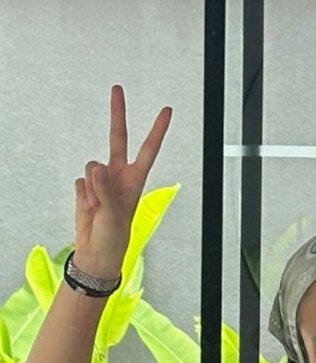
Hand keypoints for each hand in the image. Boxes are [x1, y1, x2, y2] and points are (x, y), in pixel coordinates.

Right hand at [74, 84, 172, 275]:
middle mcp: (119, 176)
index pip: (148, 150)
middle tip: (117, 88)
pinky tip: (88, 208)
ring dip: (90, 187)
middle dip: (117, 114)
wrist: (96, 251)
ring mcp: (102, 180)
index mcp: (135, 180)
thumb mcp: (114, 214)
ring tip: (97, 207)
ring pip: (91, 166)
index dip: (156, 130)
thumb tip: (95, 169)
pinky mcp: (86, 187)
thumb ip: (104, 189)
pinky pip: (80, 181)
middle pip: (117, 138)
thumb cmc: (114, 237)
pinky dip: (81, 194)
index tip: (166, 111)